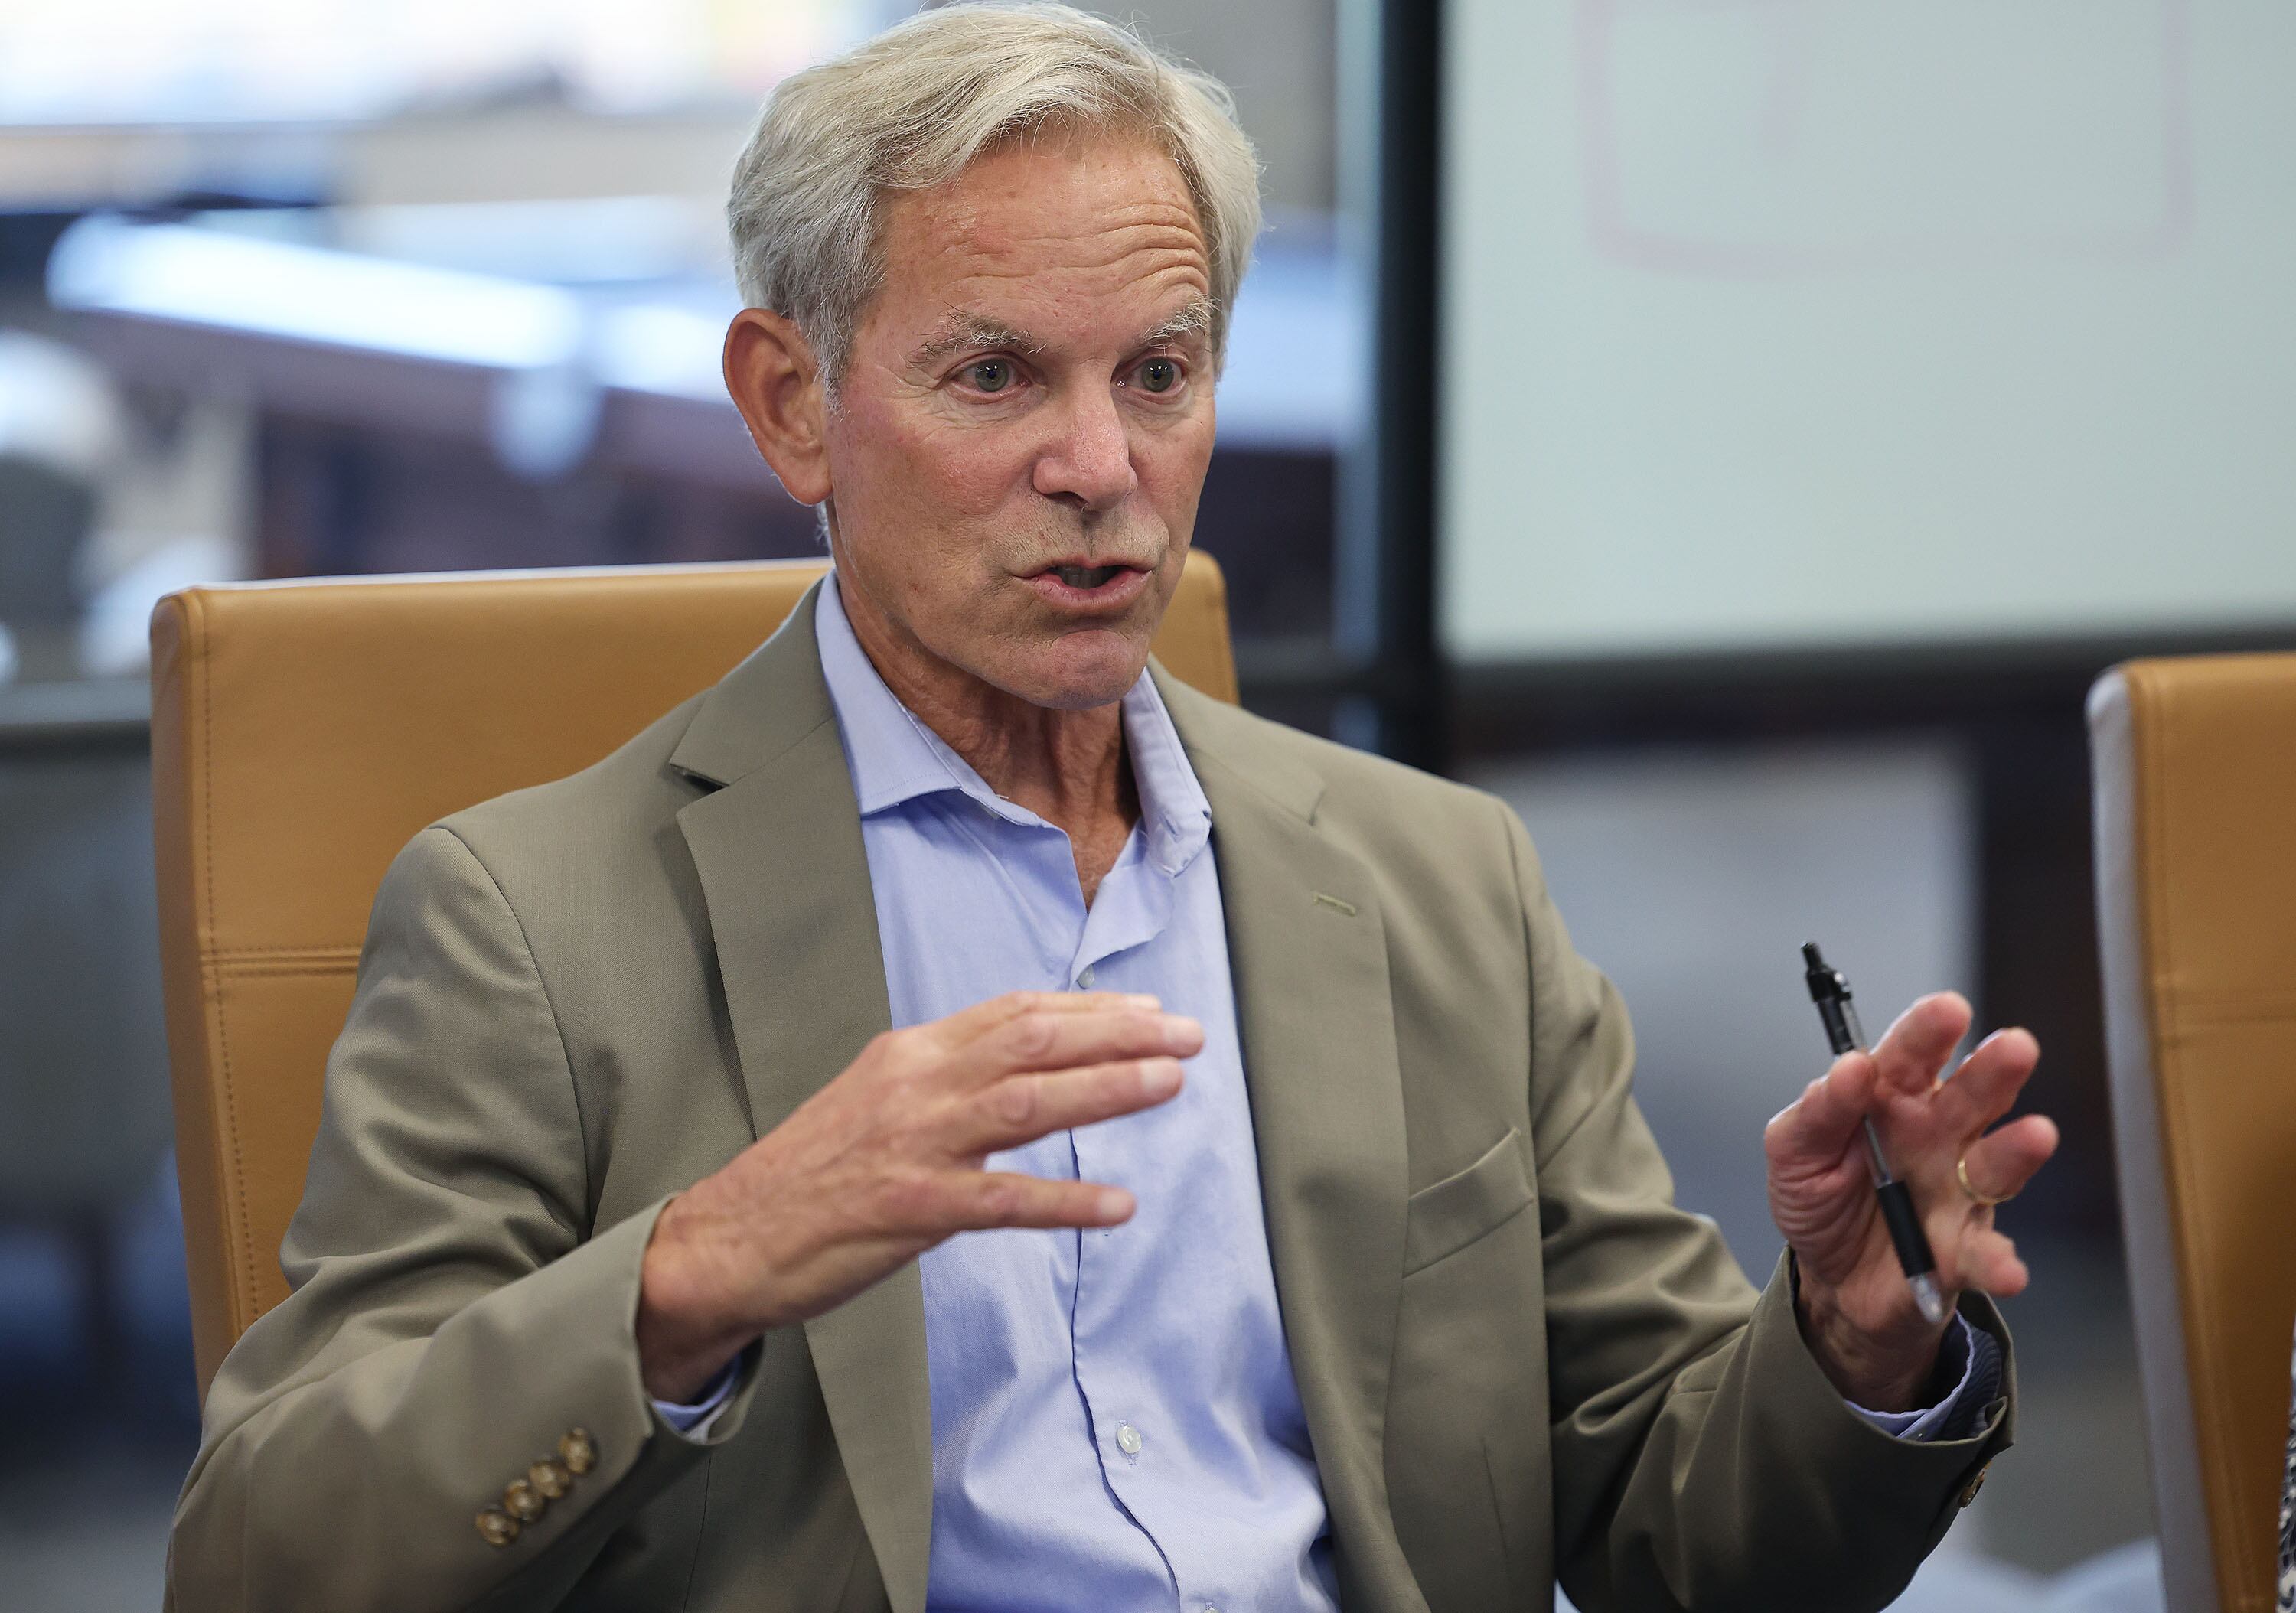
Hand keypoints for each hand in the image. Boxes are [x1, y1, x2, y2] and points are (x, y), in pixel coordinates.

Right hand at [636, 990, 1199, 1400]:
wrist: (728, 1237)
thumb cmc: (812, 1173)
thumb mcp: (877, 1098)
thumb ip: (948, 1077)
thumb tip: (1026, 1061)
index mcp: (910, 1052)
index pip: (1016, 1013)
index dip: (1090, 1010)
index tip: (1150, 1011)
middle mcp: (916, 1084)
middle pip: (1033, 1042)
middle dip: (1119, 1035)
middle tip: (1189, 1036)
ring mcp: (912, 1145)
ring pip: (1027, 1103)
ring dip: (1106, 1090)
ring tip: (1171, 1085)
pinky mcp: (909, 1208)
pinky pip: (1003, 1202)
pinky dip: (1065, 1200)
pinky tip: (1117, 1206)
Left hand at [1764, 992, 2057, 1410]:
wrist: (1831, 1281)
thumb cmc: (1820, 1198)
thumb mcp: (1794, 1150)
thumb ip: (1817, 1111)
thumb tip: (1848, 1068)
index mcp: (1891, 1099)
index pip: (1910, 1056)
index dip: (1928, 1031)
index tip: (1947, 1009)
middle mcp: (1938, 1135)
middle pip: (1971, 1096)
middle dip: (1994, 1070)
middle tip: (2015, 1047)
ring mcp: (1959, 1190)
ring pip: (1996, 1164)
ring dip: (2017, 1150)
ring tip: (2036, 1136)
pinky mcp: (1964, 1249)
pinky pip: (1986, 1254)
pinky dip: (1998, 1260)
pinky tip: (2004, 1266)